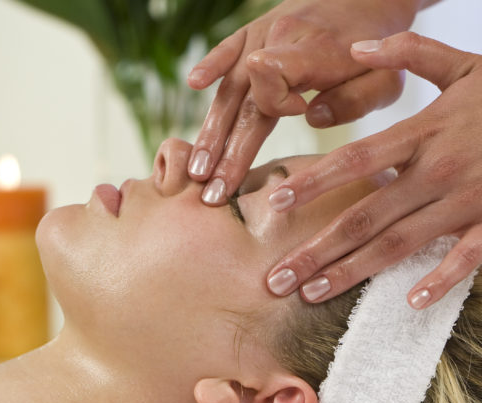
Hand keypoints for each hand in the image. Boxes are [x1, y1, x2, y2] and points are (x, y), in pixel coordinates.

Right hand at [186, 0, 414, 204]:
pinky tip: (192, 83)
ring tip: (197, 172)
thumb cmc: (379, 53)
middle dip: (227, 151)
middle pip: (245, 100)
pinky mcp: (251, 32)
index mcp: (316, 50)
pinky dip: (209, 66)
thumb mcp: (388, 80)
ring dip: (211, 133)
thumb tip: (311, 118)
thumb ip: (354, 102)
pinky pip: (225, 49)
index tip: (299, 110)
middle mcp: (281, 39)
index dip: (278, 101)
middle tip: (214, 193)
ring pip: (229, 88)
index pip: (274, 78)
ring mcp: (261, 34)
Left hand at [265, 32, 481, 309]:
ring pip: (399, 242)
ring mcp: (466, 199)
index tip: (276, 203)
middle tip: (277, 278)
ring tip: (312, 293)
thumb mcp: (462, 65)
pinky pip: (467, 256)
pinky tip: (411, 302)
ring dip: (353, 271)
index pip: (355, 160)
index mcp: (422, 133)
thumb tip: (357, 47)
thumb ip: (410, 53)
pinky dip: (442, 279)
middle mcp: (436, 170)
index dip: (314, 182)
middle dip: (317, 249)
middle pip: (364, 216)